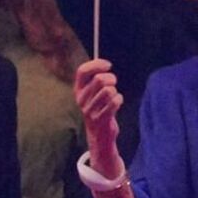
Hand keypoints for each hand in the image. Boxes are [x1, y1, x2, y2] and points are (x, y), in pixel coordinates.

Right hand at [73, 58, 124, 177]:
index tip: (108, 65)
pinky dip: (119, 100)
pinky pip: (115, 102)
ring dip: (115, 92)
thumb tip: (104, 64)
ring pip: (109, 90)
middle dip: (111, 78)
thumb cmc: (99, 108)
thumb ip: (95, 79)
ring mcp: (89, 110)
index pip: (82, 71)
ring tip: (113, 97)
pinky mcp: (99, 119)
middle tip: (114, 83)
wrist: (98, 133)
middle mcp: (81, 99)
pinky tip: (117, 104)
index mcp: (78, 90)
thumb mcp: (92, 93)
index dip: (96, 64)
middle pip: (99, 79)